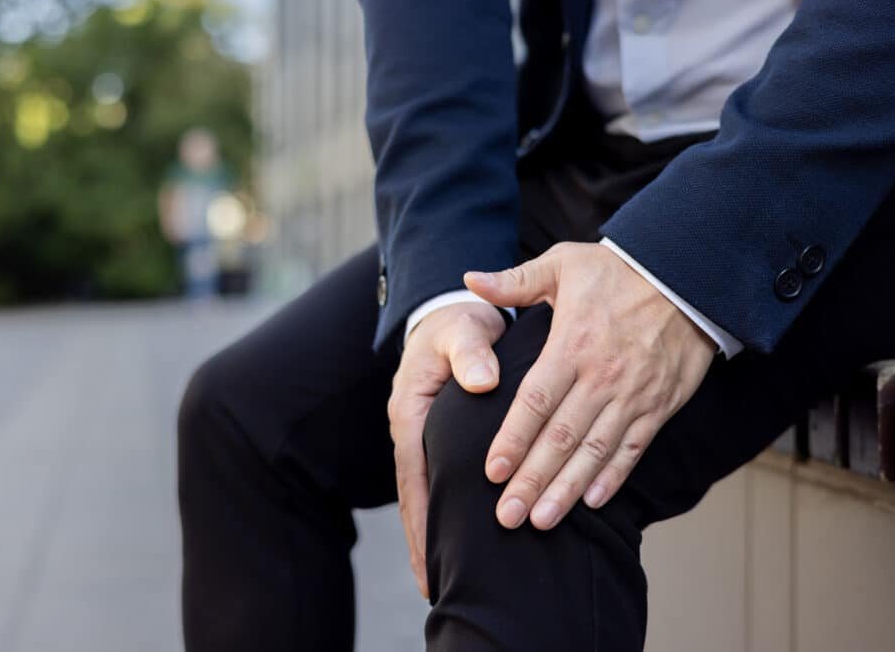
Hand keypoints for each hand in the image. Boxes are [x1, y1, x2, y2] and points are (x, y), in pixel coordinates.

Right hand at [388, 301, 506, 597]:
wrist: (457, 309)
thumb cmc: (460, 320)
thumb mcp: (464, 329)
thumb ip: (472, 352)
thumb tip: (482, 382)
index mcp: (412, 410)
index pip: (414, 474)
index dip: (421, 518)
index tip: (432, 557)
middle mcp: (413, 428)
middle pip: (415, 494)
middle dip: (422, 539)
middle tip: (434, 585)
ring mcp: (425, 434)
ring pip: (427, 490)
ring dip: (433, 529)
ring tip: (443, 575)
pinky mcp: (440, 434)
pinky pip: (440, 478)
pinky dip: (445, 507)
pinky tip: (460, 533)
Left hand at [464, 242, 715, 530]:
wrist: (687, 275)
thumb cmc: (618, 271)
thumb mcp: (564, 263)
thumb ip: (515, 281)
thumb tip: (470, 280)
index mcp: (572, 346)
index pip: (536, 402)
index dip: (513, 439)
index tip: (492, 472)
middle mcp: (601, 377)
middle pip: (561, 438)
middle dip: (532, 480)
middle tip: (507, 516)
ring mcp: (633, 395)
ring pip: (595, 452)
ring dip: (567, 490)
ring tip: (542, 520)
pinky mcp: (658, 405)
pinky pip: (633, 448)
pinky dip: (613, 477)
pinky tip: (591, 501)